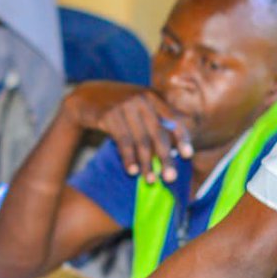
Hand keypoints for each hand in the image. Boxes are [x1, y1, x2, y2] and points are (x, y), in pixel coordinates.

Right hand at [62, 82, 192, 183]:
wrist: (88, 96)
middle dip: (165, 158)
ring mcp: (125, 106)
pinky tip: (132, 171)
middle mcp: (142, 99)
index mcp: (154, 97)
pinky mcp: (109, 115)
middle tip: (170, 178)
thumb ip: (157, 119)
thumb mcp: (141, 105)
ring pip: (140, 140)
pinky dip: (128, 158)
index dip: (182, 137)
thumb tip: (176, 147)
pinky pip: (122, 141)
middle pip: (158, 133)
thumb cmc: (121, 106)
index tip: (188, 155)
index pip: (173, 119)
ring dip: (146, 163)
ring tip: (151, 181)